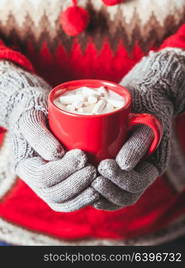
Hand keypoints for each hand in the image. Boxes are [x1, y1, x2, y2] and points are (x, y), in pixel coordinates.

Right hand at [0, 61, 97, 210]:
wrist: (40, 116)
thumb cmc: (35, 114)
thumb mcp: (32, 118)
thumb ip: (38, 134)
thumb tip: (56, 155)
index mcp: (27, 166)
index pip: (43, 177)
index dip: (63, 170)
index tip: (82, 155)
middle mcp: (36, 182)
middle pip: (54, 195)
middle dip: (76, 184)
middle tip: (94, 169)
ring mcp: (49, 187)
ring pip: (63, 203)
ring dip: (82, 195)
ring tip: (99, 181)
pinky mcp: (63, 186)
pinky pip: (72, 201)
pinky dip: (85, 198)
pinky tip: (99, 191)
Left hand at [92, 48, 184, 209]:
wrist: (140, 100)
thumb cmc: (144, 109)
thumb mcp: (146, 123)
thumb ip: (138, 143)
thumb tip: (123, 165)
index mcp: (149, 167)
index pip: (136, 185)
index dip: (120, 181)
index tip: (103, 166)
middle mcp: (137, 175)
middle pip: (124, 197)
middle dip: (108, 191)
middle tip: (92, 178)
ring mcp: (124, 174)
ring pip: (112, 197)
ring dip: (98, 194)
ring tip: (85, 181)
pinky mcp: (110, 169)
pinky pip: (103, 187)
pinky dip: (91, 190)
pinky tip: (79, 183)